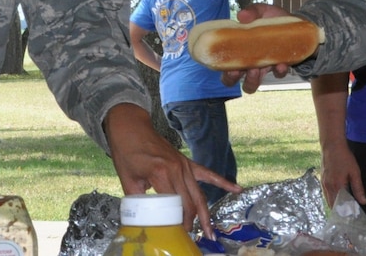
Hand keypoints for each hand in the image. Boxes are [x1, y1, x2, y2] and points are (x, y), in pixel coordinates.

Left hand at [104, 104, 239, 237]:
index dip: (180, 222)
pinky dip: (223, 182)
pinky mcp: (187, 162)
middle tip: (194, 238)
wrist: (132, 127)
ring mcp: (184, 165)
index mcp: (162, 173)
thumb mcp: (128, 180)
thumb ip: (137, 201)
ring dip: (206, 213)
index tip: (179, 234)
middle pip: (191, 202)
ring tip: (211, 231)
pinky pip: (208, 174)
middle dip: (194, 222)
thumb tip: (143, 218)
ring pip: (200, 193)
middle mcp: (177, 169)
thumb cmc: (127, 153)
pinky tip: (238, 189)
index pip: (177, 204)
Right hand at [219, 3, 296, 91]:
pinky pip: (277, 75)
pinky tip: (281, 64)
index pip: (223, 66)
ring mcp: (262, 67)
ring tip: (256, 69)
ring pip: (251, 85)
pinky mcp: (279, 67)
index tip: (227, 65)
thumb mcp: (262, 11)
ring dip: (251, 80)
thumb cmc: (272, 19)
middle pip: (231, 80)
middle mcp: (247, 62)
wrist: (297, 23)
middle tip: (238, 70)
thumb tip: (241, 16)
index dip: (222, 70)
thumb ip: (252, 11)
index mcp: (238, 49)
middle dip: (231, 78)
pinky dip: (278, 71)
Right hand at [321, 141, 365, 208]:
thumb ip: (358, 188)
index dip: (346, 212)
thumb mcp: (355, 172)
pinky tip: (337, 197)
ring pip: (328, 199)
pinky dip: (331, 198)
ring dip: (335, 205)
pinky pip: (326, 193)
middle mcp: (328, 187)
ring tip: (344, 208)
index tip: (353, 215)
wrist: (332, 145)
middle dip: (340, 210)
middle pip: (332, 205)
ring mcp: (323, 183)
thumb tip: (363, 202)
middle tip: (349, 214)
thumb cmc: (344, 158)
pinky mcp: (322, 179)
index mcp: (337, 186)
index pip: (341, 205)